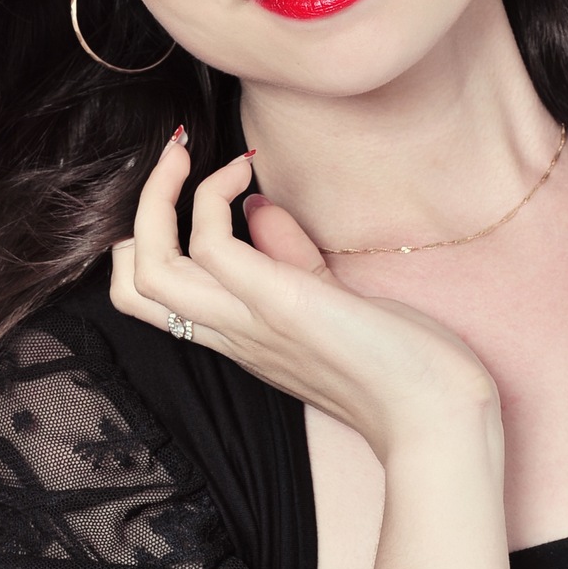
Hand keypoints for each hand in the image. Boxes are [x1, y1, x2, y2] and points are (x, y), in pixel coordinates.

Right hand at [109, 129, 500, 461]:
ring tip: (189, 154)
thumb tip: (259, 206)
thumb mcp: (331, 301)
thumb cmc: (397, 364)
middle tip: (176, 159)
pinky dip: (213, 197)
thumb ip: (290, 257)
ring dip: (159, 195)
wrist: (435, 414)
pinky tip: (246, 173)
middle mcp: (231, 334)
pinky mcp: (280, 304)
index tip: (195, 188)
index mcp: (239, 338)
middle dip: (143, 208)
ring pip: (148, 269)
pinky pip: (211, 247)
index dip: (154, 237)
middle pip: (133, 284)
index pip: (153, 299)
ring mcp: (250, 322)